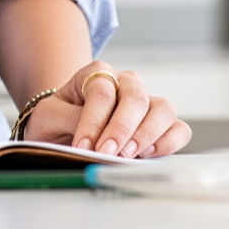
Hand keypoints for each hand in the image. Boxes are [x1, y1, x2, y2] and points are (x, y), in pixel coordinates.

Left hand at [23, 59, 190, 158]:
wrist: (64, 128)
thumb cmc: (58, 118)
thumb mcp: (50, 115)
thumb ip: (70, 120)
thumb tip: (93, 140)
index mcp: (96, 72)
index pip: (101, 91)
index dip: (93, 121)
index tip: (82, 146)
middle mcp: (126, 82)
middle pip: (135, 97)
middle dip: (121, 128)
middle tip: (106, 153)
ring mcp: (147, 102)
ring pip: (162, 110)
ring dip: (146, 135)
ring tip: (126, 156)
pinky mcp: (161, 125)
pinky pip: (178, 129)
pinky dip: (168, 143)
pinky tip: (147, 155)